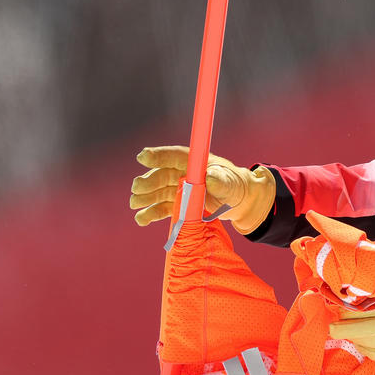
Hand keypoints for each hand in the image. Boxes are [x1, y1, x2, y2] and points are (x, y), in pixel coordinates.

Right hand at [129, 145, 274, 232]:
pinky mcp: (179, 205)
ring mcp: (179, 189)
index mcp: (194, 162)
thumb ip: (221, 181)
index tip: (142, 157)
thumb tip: (211, 178)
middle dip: (148, 182)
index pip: (173, 156)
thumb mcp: (231, 183)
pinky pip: (162, 208)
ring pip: (158, 192)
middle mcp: (183, 173)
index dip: (157, 156)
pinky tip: (141, 219)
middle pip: (161, 175)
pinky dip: (151, 214)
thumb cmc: (235, 185)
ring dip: (145, 198)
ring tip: (135, 204)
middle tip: (137, 189)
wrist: (239, 202)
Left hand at [328, 292, 374, 362]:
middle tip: (332, 327)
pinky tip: (361, 338)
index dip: (346, 310)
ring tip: (350, 328)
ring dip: (350, 335)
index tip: (340, 308)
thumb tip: (346, 295)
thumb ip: (372, 294)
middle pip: (358, 330)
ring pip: (360, 341)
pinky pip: (365, 351)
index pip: (361, 311)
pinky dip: (359, 344)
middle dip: (340, 329)